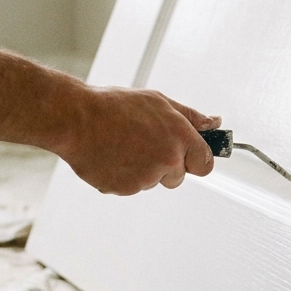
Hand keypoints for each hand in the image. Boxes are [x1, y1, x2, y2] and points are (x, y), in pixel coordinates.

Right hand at [57, 87, 219, 195]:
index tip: (189, 156)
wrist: (76, 119)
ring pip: (152, 182)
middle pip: (178, 177)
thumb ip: (191, 117)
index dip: (196, 159)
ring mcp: (145, 178)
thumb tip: (214, 123)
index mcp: (179, 137)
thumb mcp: (159, 102)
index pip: (205, 163)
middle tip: (144, 143)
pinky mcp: (124, 189)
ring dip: (143, 170)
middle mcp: (167, 160)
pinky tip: (112, 155)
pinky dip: (123, 176)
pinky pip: (131, 187)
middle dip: (166, 165)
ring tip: (123, 145)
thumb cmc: (114, 106)